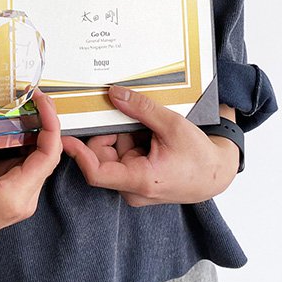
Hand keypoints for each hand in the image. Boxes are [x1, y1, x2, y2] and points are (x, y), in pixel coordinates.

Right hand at [0, 84, 61, 255]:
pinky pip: (24, 164)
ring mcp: (18, 198)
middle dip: (43, 123)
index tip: (39, 99)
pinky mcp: (9, 194)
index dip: (50, 123)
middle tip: (31, 98)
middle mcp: (23, 199)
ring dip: (33, 132)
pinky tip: (11, 126)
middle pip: (47, 155)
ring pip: (37, 159)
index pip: (49, 154)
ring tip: (23, 106)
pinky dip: (21, 143)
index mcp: (15, 195)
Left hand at [62, 87, 238, 206]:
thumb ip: (141, 108)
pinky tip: (147, 133)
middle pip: (102, 157)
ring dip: (122, 135)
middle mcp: (132, 188)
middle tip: (123, 112)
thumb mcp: (172, 125)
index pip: (96, 172)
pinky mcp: (137, 180)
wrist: (216, 175)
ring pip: (112, 154)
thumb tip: (114, 93)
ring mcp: (134, 185)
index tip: (65, 135)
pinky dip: (129, 141)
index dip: (77, 152)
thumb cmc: (199, 157)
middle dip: (108, 132)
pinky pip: (123, 157)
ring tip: (145, 126)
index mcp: (139, 180)